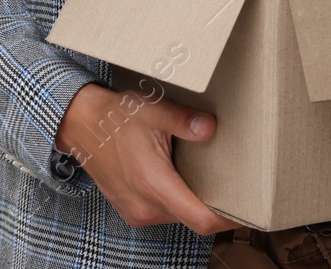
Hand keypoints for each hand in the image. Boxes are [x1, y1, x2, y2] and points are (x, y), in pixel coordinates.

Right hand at [54, 82, 241, 234]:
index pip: (200, 219)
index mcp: (154, 185)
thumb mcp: (152, 109)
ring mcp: (136, 212)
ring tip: (214, 176)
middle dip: (217, 206)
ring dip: (197, 201)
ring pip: (180, 217)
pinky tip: (187, 177)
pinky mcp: (132, 210)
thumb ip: (182, 120)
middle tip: (239, 184)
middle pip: (194, 219)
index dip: (228, 218)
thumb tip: (210, 127)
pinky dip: (180, 200)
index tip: (249, 207)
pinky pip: (165, 213)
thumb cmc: (117, 116)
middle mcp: (145, 206)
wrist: (81, 124)